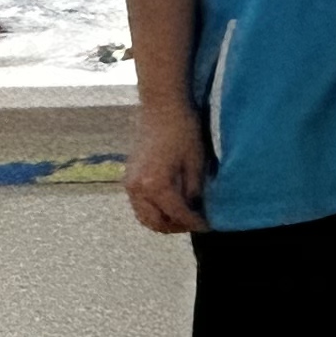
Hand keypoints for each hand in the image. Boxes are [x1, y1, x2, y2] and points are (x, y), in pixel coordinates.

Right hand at [125, 105, 210, 233]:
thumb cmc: (183, 131)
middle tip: (195, 224)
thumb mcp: (195, 161)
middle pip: (155, 222)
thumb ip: (193, 190)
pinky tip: (169, 205)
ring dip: (162, 222)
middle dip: (176, 227)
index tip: (208, 226)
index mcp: (156, 185)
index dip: (193, 222)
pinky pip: (139, 205)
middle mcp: (137, 190)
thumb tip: (194, 208)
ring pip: (144, 217)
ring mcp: (129, 185)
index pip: (176, 214)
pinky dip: (153, 212)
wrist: (160, 109)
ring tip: (183, 218)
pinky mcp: (128, 179)